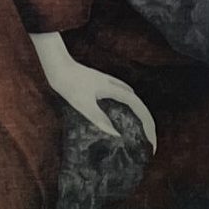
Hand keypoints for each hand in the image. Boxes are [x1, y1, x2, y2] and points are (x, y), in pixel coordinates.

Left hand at [32, 33, 156, 148]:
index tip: (152, 142)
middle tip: (150, 141)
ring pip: (132, 98)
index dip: (148, 126)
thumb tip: (117, 135)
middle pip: (139, 105)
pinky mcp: (100, 82)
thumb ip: (100, 119)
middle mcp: (115, 85)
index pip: (140, 109)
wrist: (56, 65)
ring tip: (143, 129)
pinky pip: (122, 94)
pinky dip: (129, 104)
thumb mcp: (83, 105)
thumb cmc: (68, 84)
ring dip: (140, 113)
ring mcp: (108, 82)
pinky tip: (124, 108)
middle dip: (148, 123)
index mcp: (114, 90)